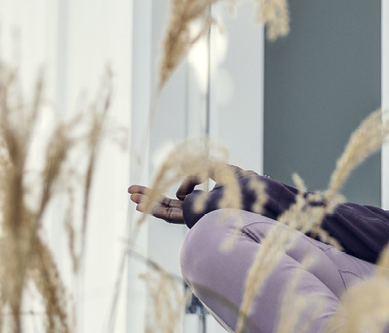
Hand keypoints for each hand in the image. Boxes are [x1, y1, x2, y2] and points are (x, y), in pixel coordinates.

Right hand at [127, 164, 256, 224]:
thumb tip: (178, 177)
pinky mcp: (197, 219)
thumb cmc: (246, 184)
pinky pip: (174, 216)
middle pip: (170, 203)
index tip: (182, 176)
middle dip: (150, 196)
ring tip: (131, 198)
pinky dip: (158, 210)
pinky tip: (144, 206)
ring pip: (169, 210)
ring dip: (149, 203)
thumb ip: (197, 170)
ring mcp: (198, 215)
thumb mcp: (219, 170)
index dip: (179, 185)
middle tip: (130, 192)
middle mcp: (201, 207)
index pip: (183, 196)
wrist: (257, 199)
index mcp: (208, 197)